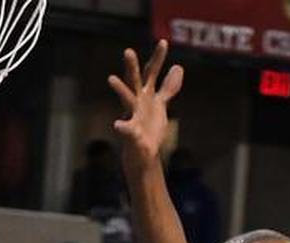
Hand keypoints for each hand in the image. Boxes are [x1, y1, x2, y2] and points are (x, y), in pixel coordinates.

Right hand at [108, 40, 184, 171]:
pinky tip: (117, 125)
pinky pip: (126, 130)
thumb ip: (167, 87)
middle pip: (134, 81)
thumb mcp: (160, 104)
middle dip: (131, 67)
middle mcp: (136, 102)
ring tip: (111, 79)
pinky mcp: (131, 135)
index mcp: (145, 95)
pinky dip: (123, 127)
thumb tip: (178, 67)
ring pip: (126, 100)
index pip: (151, 72)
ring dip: (120, 90)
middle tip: (128, 51)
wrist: (142, 154)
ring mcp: (132, 117)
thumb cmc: (149, 128)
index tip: (163, 42)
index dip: (158, 58)